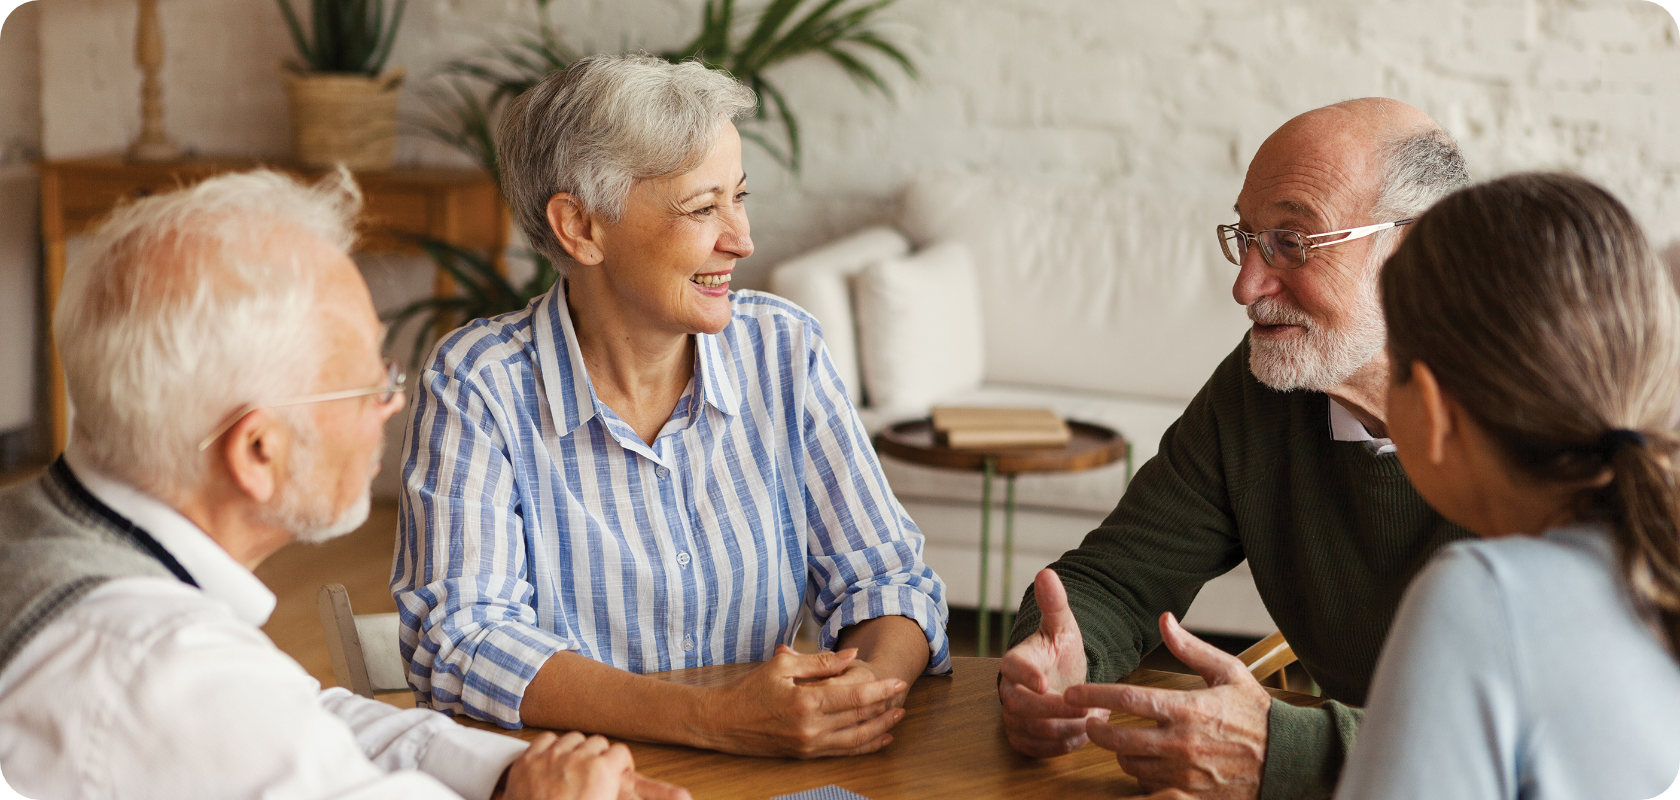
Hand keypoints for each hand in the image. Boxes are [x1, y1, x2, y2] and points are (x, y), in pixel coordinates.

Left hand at [499, 731, 690, 799]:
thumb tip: (685, 799)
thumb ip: (644, 794)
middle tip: (596, 775)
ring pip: (573, 737)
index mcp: (603, 773)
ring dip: (576, 750)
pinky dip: (551, 748)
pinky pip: (546, 739)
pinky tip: (553, 763)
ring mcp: (551, 757)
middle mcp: (578, 758)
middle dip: (599, 757)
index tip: (618, 776)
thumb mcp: (611, 797)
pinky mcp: (527, 760)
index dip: (621, 767)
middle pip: (598, 742)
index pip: (622, 753)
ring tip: (575, 768)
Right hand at [696, 646, 907, 757]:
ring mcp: (808, 745)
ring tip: (898, 716)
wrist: (721, 723)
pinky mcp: (805, 754)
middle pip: (860, 718)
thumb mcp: (782, 665)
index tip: (898, 682)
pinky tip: (879, 739)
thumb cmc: (749, 690)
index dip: (880, 690)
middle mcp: (811, 728)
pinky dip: (865, 746)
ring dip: (881, 728)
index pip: (855, 696)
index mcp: (806, 702)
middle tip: (903, 694)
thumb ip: (819, 662)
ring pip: (856, 739)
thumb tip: (851, 656)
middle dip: (885, 707)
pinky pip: (843, 752)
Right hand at [999, 568, 1103, 756]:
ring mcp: (1012, 716)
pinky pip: (1036, 749)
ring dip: (1066, 729)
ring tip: (1094, 719)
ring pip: (1031, 731)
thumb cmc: (1060, 650)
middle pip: (1021, 707)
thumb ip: (1054, 603)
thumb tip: (1046, 573)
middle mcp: (1008, 690)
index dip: (1025, 677)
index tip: (1046, 683)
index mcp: (1015, 660)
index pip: (1011, 668)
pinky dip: (1061, 746)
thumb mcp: (1063, 625)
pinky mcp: (1021, 737)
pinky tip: (1083, 735)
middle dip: (1057, 711)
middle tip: (1089, 709)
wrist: (1062, 677)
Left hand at [1063, 612, 1270, 799]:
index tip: (1071, 693)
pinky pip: (1150, 791)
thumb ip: (1191, 648)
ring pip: (1131, 766)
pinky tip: (1146, 766)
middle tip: (1089, 722)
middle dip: (1096, 731)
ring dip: (1120, 754)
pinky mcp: (1191, 797)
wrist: (1290, 759)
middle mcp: (1181, 744)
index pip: (1127, 700)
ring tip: (1125, 742)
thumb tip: (1164, 619)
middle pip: (1118, 739)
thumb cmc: (1257, 712)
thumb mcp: (1228, 672)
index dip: (1093, 695)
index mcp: (1187, 709)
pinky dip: (1142, 779)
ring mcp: (1185, 775)